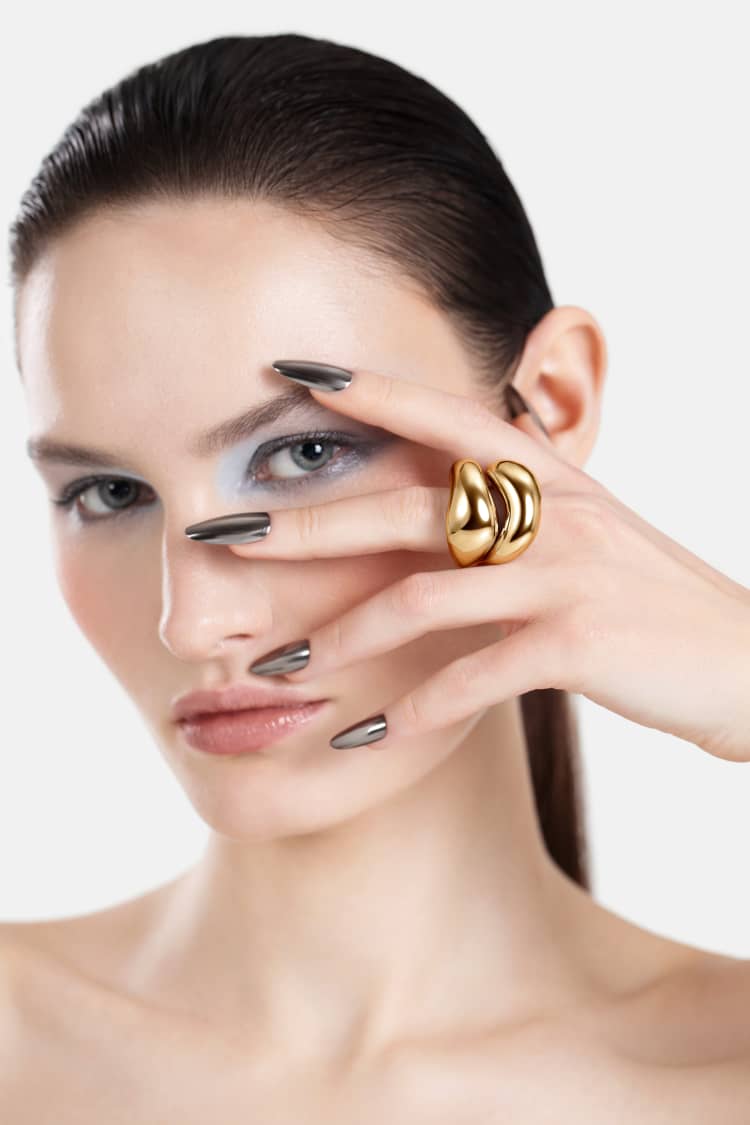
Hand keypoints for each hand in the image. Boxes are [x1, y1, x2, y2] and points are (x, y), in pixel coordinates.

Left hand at [216, 362, 749, 760]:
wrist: (748, 661)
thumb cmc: (653, 602)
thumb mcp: (587, 535)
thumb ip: (517, 513)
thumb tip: (443, 508)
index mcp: (549, 474)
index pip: (443, 417)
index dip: (368, 390)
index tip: (291, 375)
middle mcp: (552, 509)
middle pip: (403, 511)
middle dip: (305, 526)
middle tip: (224, 536)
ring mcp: (566, 572)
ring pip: (421, 599)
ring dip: (340, 638)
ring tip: (280, 671)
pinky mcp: (579, 640)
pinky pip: (470, 677)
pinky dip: (412, 709)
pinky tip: (366, 734)